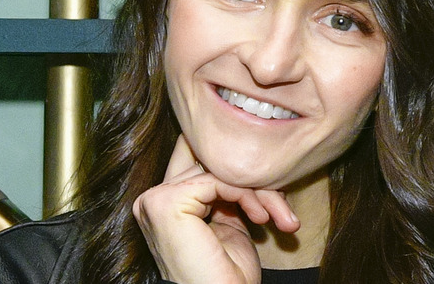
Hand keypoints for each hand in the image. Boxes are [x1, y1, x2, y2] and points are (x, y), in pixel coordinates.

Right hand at [133, 135, 299, 283]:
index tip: (272, 195)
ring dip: (258, 191)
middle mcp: (152, 199)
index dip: (238, 172)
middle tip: (281, 208)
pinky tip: (260, 219)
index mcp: (163, 204)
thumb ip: (225, 192)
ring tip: (278, 217)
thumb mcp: (229, 223)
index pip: (199, 160)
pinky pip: (218, 180)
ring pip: (218, 169)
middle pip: (210, 163)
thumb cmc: (227, 276)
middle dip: (254, 181)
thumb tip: (242, 160)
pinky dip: (247, 195)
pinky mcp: (167, 203)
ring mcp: (156, 200)